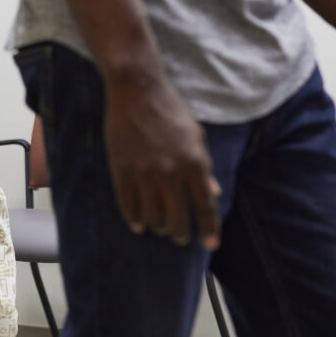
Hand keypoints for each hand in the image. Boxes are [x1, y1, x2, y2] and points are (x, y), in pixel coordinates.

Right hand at [103, 70, 220, 249]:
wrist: (137, 91)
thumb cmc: (171, 111)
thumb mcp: (196, 136)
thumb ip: (204, 168)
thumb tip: (213, 194)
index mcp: (194, 163)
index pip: (205, 207)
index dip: (209, 230)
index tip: (210, 245)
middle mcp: (171, 172)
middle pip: (177, 219)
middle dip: (180, 234)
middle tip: (179, 236)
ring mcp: (144, 173)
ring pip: (152, 217)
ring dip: (158, 227)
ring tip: (159, 227)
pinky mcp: (122, 170)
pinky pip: (128, 205)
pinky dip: (134, 219)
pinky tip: (138, 224)